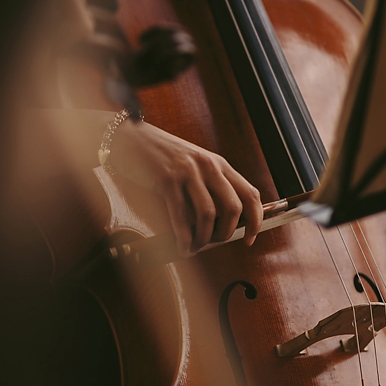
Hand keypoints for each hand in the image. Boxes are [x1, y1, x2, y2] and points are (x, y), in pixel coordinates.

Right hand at [110, 119, 263, 254]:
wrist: (130, 138)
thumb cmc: (160, 156)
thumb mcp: (193, 165)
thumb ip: (209, 186)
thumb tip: (221, 222)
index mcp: (219, 164)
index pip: (250, 194)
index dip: (255, 220)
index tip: (250, 238)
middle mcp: (208, 166)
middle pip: (233, 208)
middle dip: (226, 233)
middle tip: (215, 242)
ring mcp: (188, 172)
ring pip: (208, 215)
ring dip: (203, 238)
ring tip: (195, 246)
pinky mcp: (167, 181)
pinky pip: (181, 217)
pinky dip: (184, 239)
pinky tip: (182, 248)